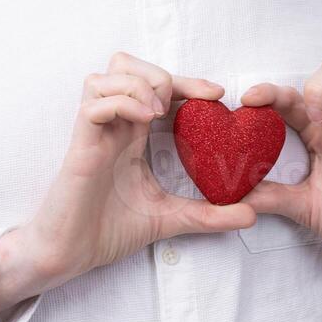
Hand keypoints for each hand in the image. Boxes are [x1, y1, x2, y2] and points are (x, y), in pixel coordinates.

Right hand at [0, 52, 256, 316]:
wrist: (68, 256)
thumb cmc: (106, 231)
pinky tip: (144, 119)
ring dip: (140, 83)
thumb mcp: (170, 218)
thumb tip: (253, 215)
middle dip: (162, 73)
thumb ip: (208, 214)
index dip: (187, 82)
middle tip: (194, 100)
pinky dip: (121, 102)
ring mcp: (93, 132)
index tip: (218, 95)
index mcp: (130, 134)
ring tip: (160, 112)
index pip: (156, 87)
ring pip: (106, 74)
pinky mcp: (79, 145)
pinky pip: (94, 103)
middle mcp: (112, 126)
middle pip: (126, 65)